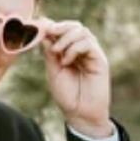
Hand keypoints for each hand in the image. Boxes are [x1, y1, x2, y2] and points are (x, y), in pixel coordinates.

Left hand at [39, 18, 111, 135]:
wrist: (80, 114)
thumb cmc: (67, 95)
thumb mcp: (53, 71)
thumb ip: (50, 52)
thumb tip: (44, 33)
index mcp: (70, 51)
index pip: (64, 30)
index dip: (52, 25)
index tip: (39, 26)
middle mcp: (83, 50)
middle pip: (75, 26)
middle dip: (60, 26)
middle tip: (48, 32)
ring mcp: (92, 54)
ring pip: (82, 31)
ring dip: (66, 38)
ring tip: (57, 53)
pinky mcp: (100, 60)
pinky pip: (88, 44)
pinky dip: (74, 48)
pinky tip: (66, 61)